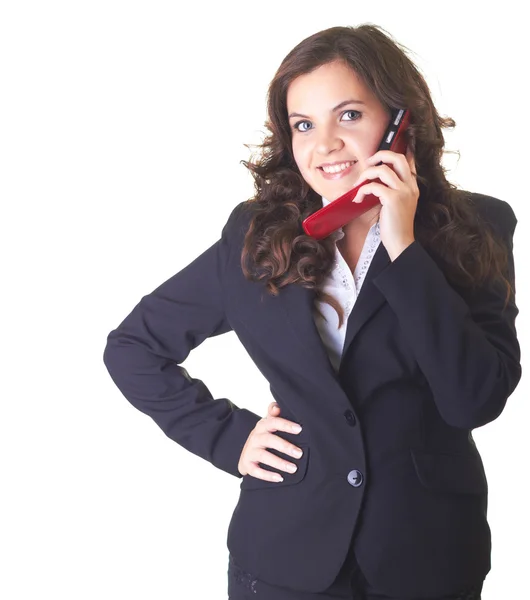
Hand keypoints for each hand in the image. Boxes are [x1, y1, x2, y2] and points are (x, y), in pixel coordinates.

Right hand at [237, 402, 303, 480]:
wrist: (246, 453)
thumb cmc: (264, 436)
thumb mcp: (268, 424)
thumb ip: (274, 415)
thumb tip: (276, 407)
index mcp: (262, 426)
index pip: (273, 422)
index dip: (285, 425)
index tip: (299, 429)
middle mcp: (255, 437)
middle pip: (269, 440)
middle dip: (285, 446)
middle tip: (300, 454)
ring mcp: (250, 451)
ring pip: (263, 456)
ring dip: (279, 463)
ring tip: (293, 469)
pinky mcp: (247, 465)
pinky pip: (256, 471)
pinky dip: (267, 475)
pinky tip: (280, 478)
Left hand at [351, 146, 418, 260]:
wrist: (401, 242)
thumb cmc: (395, 226)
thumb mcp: (397, 205)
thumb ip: (391, 190)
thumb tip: (375, 181)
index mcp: (412, 185)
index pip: (409, 160)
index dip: (401, 149)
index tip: (391, 145)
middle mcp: (410, 185)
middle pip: (396, 157)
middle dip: (379, 155)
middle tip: (367, 163)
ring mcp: (403, 191)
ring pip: (382, 169)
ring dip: (365, 175)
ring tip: (358, 185)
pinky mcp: (393, 199)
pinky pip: (373, 186)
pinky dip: (361, 191)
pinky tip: (358, 199)